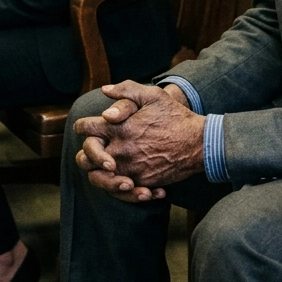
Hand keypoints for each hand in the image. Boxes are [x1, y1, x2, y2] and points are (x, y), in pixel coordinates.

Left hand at [74, 81, 203, 202]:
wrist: (198, 143)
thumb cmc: (175, 116)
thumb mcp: (152, 95)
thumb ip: (126, 90)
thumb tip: (105, 90)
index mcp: (118, 127)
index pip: (84, 128)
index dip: (82, 127)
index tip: (89, 127)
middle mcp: (120, 150)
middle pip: (84, 158)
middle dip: (87, 154)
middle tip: (99, 150)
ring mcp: (130, 168)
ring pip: (98, 179)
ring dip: (100, 175)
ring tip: (111, 168)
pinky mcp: (141, 182)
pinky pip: (121, 191)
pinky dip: (122, 188)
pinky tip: (131, 180)